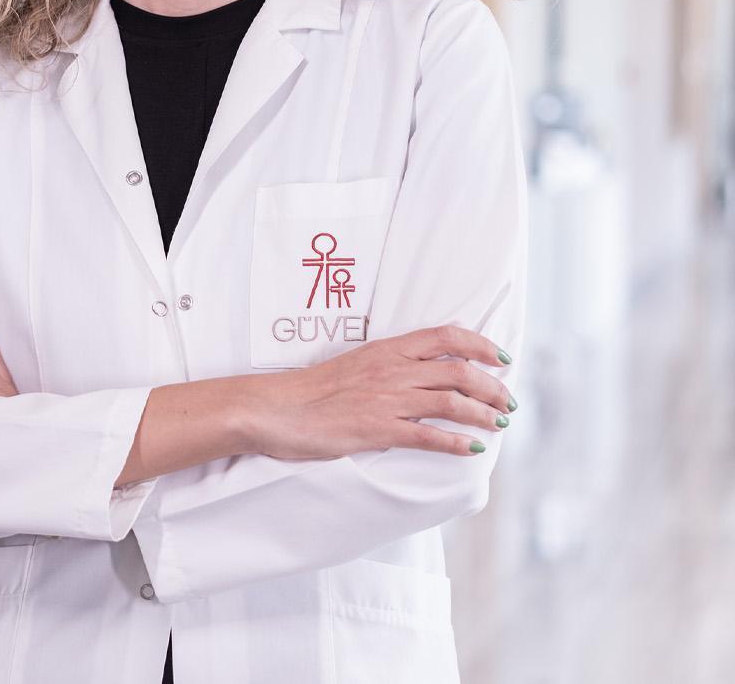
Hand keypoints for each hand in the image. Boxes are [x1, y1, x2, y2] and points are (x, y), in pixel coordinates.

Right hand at [246, 325, 514, 460]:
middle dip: (492, 386)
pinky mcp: (378, 430)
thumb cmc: (312, 388)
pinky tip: (472, 449)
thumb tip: (421, 369)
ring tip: (499, 424)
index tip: (501, 357)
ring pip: (451, 402)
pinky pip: (427, 437)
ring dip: (483, 413)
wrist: (276, 408)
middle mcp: (393, 369)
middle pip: (459, 370)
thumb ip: (389, 363)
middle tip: (508, 401)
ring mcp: (387, 400)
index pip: (446, 336)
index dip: (480, 344)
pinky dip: (456, 443)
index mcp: (387, 348)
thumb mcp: (356, 363)